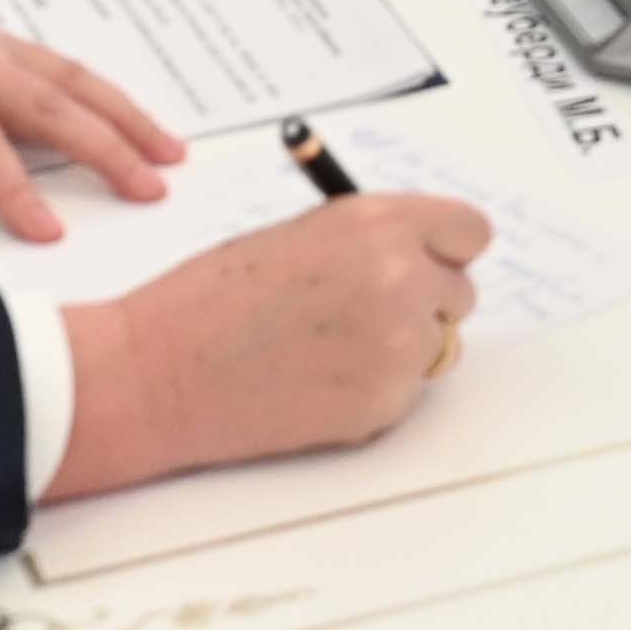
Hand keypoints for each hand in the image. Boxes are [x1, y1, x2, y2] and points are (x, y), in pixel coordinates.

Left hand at [0, 0, 181, 245]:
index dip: (16, 190)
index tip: (50, 232)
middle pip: (48, 101)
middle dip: (108, 145)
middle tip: (155, 185)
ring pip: (65, 74)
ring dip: (121, 112)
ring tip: (168, 149)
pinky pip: (51, 62)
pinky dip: (96, 89)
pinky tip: (122, 114)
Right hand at [43, 193, 490, 500]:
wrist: (159, 373)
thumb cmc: (211, 299)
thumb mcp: (301, 235)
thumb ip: (370, 240)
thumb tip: (419, 253)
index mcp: (379, 224)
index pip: (471, 231)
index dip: (447, 250)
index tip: (429, 261)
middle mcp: (401, 279)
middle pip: (460, 293)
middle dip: (424, 303)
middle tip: (362, 315)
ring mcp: (397, 346)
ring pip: (436, 347)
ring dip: (399, 350)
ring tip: (326, 351)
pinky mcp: (382, 404)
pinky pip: (406, 393)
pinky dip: (373, 391)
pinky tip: (314, 384)